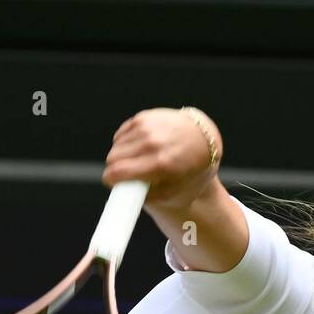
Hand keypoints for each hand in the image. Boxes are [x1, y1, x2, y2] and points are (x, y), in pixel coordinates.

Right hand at [102, 108, 221, 209]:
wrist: (203, 140)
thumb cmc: (187, 171)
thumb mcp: (173, 192)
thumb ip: (146, 196)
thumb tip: (123, 191)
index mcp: (159, 164)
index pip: (118, 172)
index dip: (110, 180)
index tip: (112, 183)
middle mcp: (152, 143)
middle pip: (113, 157)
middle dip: (115, 168)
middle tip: (125, 175)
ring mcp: (147, 127)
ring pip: (116, 145)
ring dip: (120, 155)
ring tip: (135, 162)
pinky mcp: (144, 117)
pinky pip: (122, 133)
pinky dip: (125, 142)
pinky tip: (137, 148)